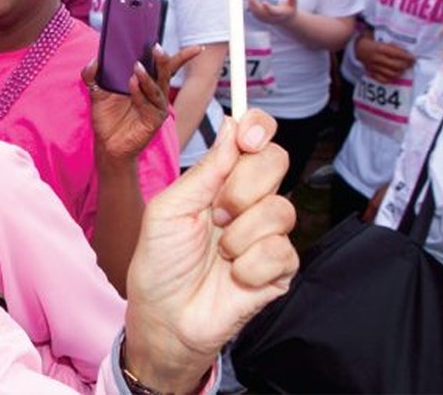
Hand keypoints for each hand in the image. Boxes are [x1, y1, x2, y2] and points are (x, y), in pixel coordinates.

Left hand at [85, 46, 202, 159]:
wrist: (107, 143)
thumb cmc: (107, 116)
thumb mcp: (96, 92)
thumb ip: (92, 75)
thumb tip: (95, 60)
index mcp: (147, 83)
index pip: (167, 67)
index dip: (182, 57)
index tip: (197, 48)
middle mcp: (155, 93)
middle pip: (165, 73)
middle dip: (163, 60)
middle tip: (156, 48)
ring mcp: (156, 107)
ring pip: (156, 87)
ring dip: (147, 77)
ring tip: (136, 66)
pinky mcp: (154, 120)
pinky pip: (148, 104)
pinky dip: (139, 93)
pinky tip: (131, 83)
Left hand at [123, 110, 297, 392]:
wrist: (166, 317)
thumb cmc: (160, 262)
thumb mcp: (169, 209)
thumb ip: (205, 170)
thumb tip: (233, 125)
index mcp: (221, 179)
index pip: (256, 137)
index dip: (259, 128)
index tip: (248, 138)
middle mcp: (249, 200)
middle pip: (277, 162)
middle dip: (243, 187)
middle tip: (217, 213)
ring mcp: (268, 234)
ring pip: (280, 209)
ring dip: (241, 235)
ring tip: (220, 253)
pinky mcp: (281, 269)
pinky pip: (282, 252)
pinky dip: (250, 267)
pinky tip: (234, 277)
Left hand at [248, 0, 298, 26]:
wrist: (286, 19)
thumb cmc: (289, 9)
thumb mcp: (293, 4)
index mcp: (280, 14)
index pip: (273, 12)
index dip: (268, 8)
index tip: (264, 2)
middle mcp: (273, 18)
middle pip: (263, 13)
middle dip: (256, 5)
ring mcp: (267, 20)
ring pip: (258, 15)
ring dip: (252, 7)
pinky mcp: (263, 19)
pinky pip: (255, 15)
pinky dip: (251, 9)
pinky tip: (249, 2)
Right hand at [356, 35, 413, 82]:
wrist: (358, 48)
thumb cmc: (374, 43)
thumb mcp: (383, 40)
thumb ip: (394, 46)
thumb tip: (407, 52)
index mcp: (380, 48)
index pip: (397, 54)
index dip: (407, 57)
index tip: (414, 58)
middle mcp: (377, 58)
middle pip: (396, 65)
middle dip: (406, 65)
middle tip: (411, 64)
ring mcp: (374, 67)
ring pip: (392, 74)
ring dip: (400, 72)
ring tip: (403, 69)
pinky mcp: (371, 73)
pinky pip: (383, 79)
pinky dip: (391, 78)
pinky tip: (394, 74)